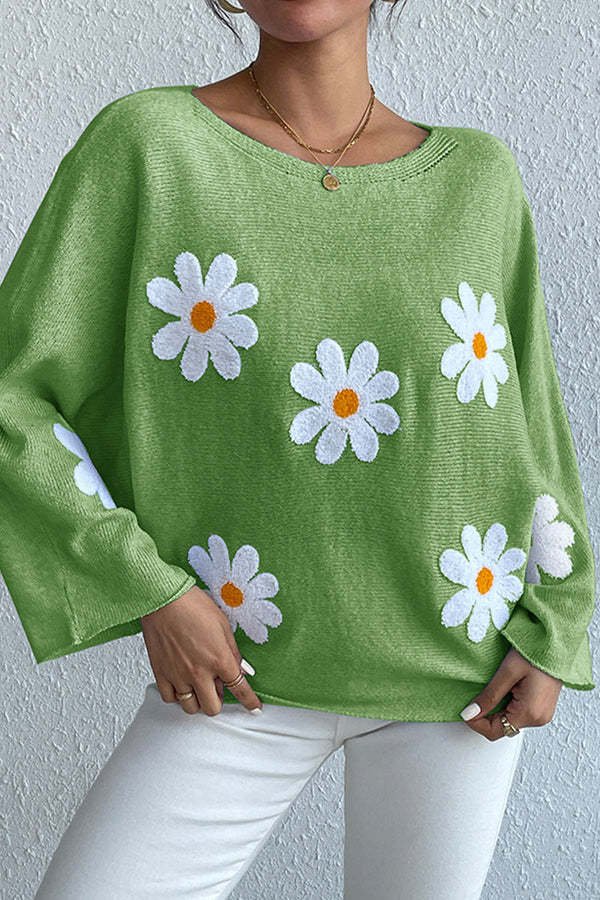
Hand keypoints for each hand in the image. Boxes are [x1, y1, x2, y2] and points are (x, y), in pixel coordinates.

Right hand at [140, 585, 262, 715]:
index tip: (253, 707)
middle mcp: (199, 672)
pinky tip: (181, 686)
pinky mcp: (161, 673)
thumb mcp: (223, 624)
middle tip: (218, 689)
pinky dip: (177, 696)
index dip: (249, 701)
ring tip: (199, 687)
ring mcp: (178, 675)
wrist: (163, 599)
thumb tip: (240, 668)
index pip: (240, 689)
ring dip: (198, 700)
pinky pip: (170, 698)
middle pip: (213, 707)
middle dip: (219, 701)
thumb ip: (232, 651)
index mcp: (219, 659)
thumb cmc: (192, 605)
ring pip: (191, 707)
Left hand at [459, 648, 562, 740]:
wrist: (556, 643)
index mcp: (530, 713)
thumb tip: (470, 713)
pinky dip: (506, 704)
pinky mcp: (541, 707)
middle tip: (475, 696)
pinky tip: (503, 689)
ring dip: (495, 709)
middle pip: (502, 727)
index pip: (494, 732)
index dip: (476, 722)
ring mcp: (541, 714)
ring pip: (509, 720)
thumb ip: (489, 695)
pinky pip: (518, 713)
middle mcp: (538, 718)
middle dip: (485, 715)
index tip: (465, 709)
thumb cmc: (536, 652)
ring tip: (492, 688)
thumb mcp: (507, 672)